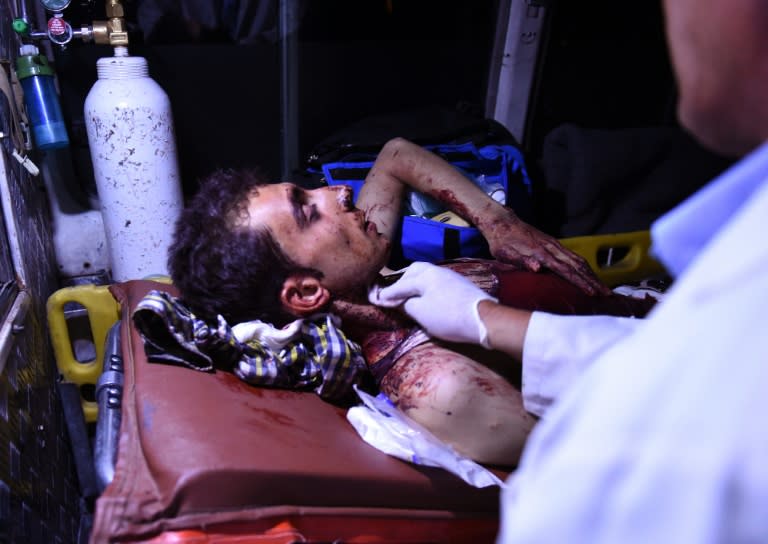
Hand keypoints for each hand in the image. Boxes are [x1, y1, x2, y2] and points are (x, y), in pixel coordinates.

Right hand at [369, 262, 496, 347]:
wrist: (483, 319)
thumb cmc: (448, 316)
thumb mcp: (421, 313)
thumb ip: (405, 304)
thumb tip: (398, 300)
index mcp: (423, 275)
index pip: (399, 285)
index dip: (386, 294)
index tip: (375, 299)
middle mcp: (435, 270)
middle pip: (412, 271)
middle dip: (401, 282)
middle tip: (393, 295)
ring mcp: (449, 275)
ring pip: (425, 275)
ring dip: (414, 284)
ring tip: (409, 297)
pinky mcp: (458, 284)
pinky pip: (435, 281)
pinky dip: (425, 287)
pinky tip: (426, 297)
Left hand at [483, 213, 610, 295]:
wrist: (502, 221)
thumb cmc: (501, 241)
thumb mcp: (505, 254)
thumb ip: (521, 261)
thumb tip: (537, 268)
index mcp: (541, 253)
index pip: (565, 270)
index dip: (580, 282)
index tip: (592, 293)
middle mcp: (552, 248)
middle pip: (578, 266)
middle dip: (593, 280)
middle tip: (606, 294)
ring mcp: (554, 245)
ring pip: (578, 260)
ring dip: (592, 274)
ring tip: (602, 288)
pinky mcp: (554, 244)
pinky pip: (573, 256)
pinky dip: (584, 267)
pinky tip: (588, 275)